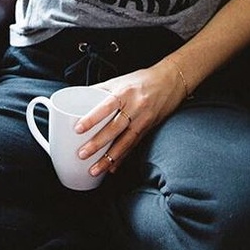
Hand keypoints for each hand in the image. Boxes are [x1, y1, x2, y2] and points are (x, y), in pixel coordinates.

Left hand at [74, 58, 186, 177]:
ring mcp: (143, 120)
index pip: (106, 106)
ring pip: (125, 142)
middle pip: (115, 128)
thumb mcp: (120, 80)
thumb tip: (78, 97)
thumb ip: (100, 90)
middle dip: (98, 143)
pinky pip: (133, 146)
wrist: (171, 82)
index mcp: (125, 92)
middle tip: (82, 154)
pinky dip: (122, 158)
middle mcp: (135, 107)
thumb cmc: (142, 80)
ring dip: (109, 158)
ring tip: (95, 169)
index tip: (78, 128)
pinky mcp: (148, 129)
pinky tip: (112, 168)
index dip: (92, 118)